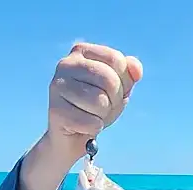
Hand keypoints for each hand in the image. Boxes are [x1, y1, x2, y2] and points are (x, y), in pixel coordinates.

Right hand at [46, 42, 142, 160]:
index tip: (112, 91)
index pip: (117, 60)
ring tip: (92, 115)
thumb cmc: (97, 106)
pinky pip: (90, 122)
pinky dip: (94, 128)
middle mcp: (66, 64)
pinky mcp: (55, 110)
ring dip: (103, 115)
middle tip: (104, 107)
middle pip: (109, 80)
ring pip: (100, 101)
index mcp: (81, 52)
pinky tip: (83, 126)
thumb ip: (129, 73)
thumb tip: (137, 71)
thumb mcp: (118, 87)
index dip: (123, 81)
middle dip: (114, 99)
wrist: (72, 135)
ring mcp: (58, 86)